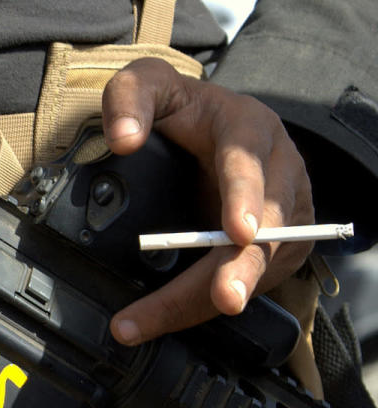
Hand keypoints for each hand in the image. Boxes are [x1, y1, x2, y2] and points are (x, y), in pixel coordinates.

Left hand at [102, 58, 313, 344]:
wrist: (217, 128)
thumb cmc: (183, 110)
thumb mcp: (151, 85)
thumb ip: (130, 98)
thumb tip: (122, 140)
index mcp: (248, 130)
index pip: (249, 164)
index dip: (244, 198)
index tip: (238, 231)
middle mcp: (277, 172)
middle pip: (268, 227)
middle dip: (243, 267)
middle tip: (224, 299)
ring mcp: (285, 212)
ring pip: (259, 264)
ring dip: (210, 298)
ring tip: (153, 322)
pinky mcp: (279, 245)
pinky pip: (250, 282)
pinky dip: (205, 304)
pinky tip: (166, 318)